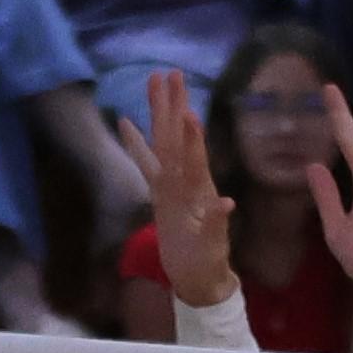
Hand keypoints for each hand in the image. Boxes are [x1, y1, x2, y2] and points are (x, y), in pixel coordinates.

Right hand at [113, 70, 236, 310]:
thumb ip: (215, 225)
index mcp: (198, 192)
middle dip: (172, 106)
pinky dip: (136, 143)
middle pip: (175, 138)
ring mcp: (171, 185)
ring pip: (162, 142)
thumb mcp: (211, 247)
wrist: (198, 279)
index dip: (189, 136)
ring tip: (154, 81)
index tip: (187, 109)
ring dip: (158, 112)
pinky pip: (146, 163)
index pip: (192, 158)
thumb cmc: (207, 265)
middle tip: (171, 72)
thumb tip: (226, 204)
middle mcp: (184, 182)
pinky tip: (126, 122)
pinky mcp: (160, 193)